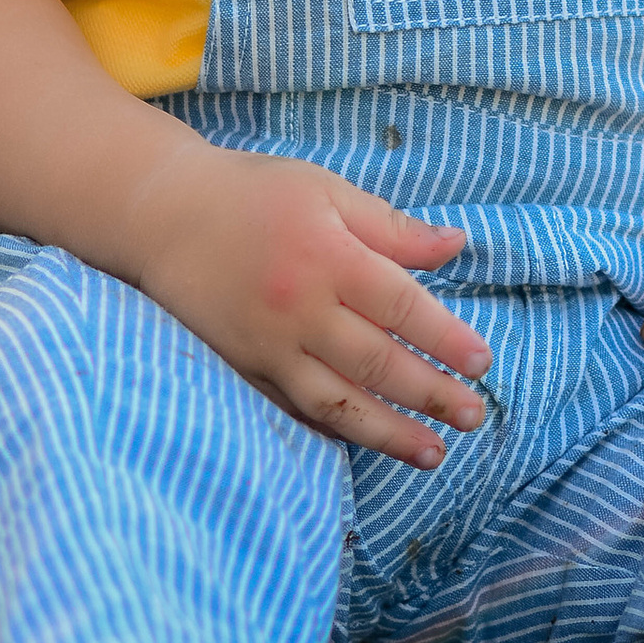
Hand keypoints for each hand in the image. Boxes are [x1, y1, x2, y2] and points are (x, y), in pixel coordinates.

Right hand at [127, 148, 490, 468]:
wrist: (161, 215)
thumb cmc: (254, 195)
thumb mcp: (326, 190)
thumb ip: (391, 227)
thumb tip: (456, 246)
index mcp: (327, 256)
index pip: (400, 307)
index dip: (445, 339)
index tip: (482, 364)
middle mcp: (298, 308)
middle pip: (376, 363)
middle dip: (430, 395)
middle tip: (472, 416)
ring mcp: (268, 345)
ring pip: (337, 401)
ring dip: (388, 432)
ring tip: (433, 452)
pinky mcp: (244, 367)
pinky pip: (294, 409)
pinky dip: (333, 431)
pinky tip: (366, 443)